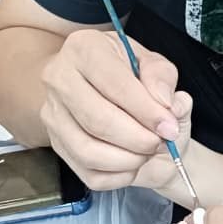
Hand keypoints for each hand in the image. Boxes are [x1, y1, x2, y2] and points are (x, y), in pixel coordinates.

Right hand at [39, 28, 191, 191]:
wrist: (111, 96)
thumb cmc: (135, 79)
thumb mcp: (155, 66)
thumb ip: (162, 78)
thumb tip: (164, 105)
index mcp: (84, 48)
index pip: (115, 84)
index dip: (147, 111)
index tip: (170, 127)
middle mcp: (59, 79)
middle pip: (98, 120)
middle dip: (138, 138)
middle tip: (162, 141)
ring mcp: (52, 115)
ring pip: (88, 151)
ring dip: (128, 159)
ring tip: (148, 151)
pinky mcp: (56, 146)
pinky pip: (88, 173)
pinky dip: (118, 175)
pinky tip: (132, 162)